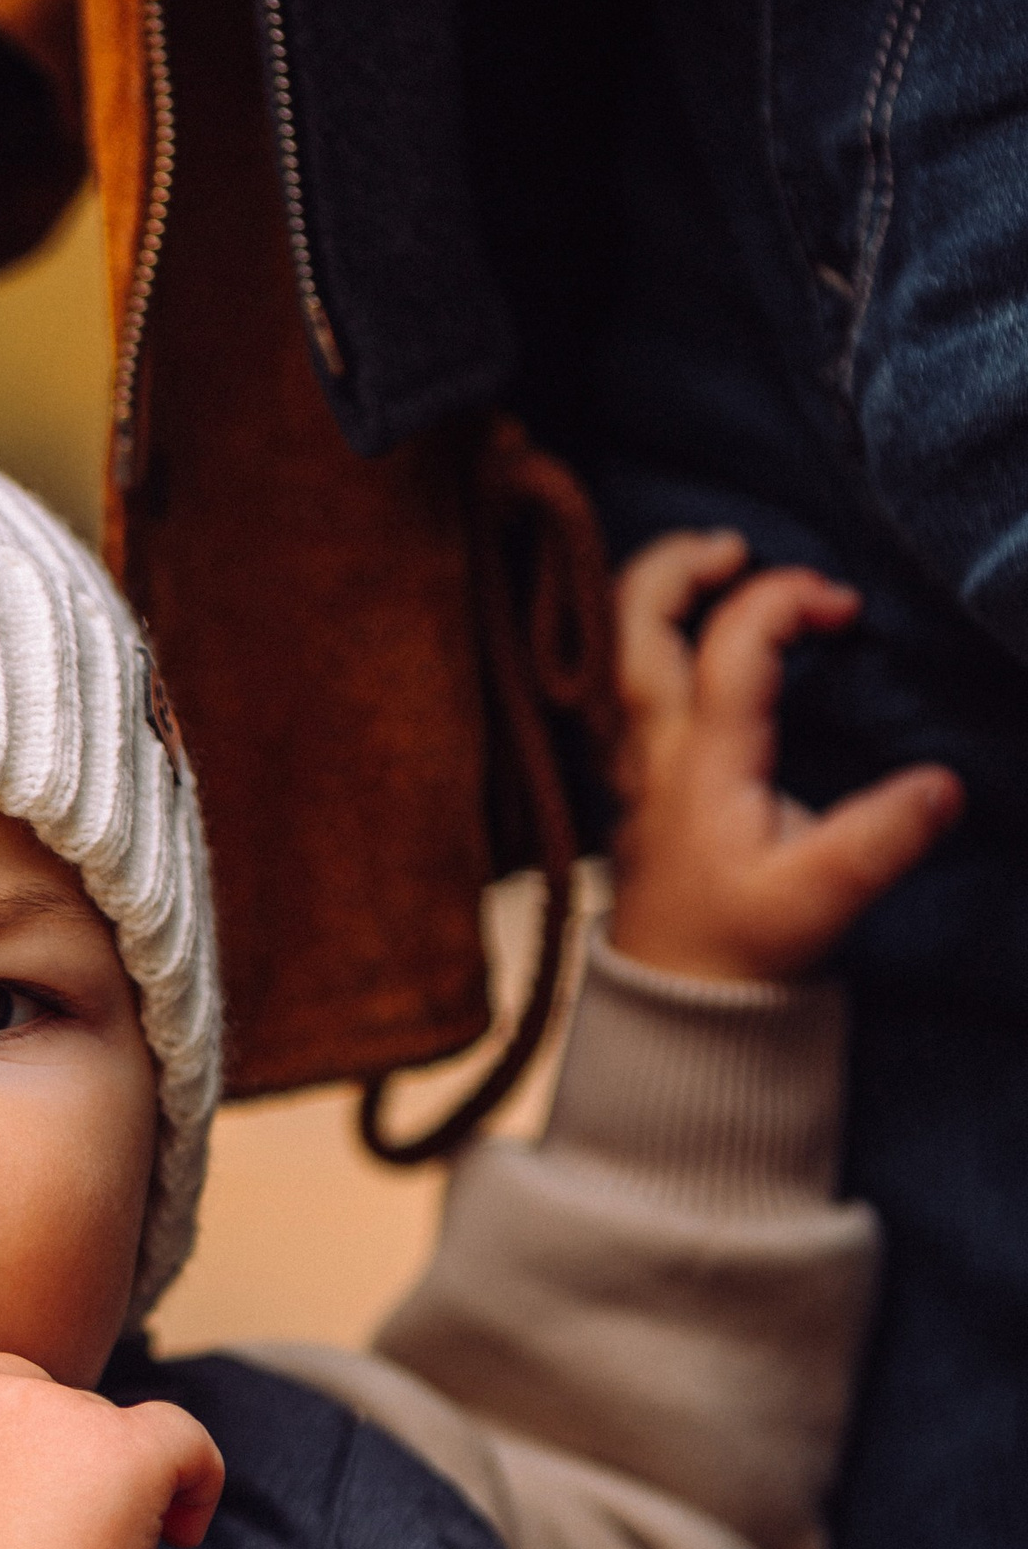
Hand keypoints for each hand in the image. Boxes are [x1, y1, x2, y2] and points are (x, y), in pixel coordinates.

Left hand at [607, 532, 963, 981]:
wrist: (674, 1000)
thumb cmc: (741, 948)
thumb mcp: (822, 898)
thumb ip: (883, 838)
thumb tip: (942, 784)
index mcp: (702, 763)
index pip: (729, 644)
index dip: (785, 599)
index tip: (843, 608)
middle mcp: (651, 747)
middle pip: (628, 622)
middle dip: (677, 564)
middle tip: (737, 548)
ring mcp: (629, 758)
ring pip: (607, 646)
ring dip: (652, 592)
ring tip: (712, 567)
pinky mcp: (626, 774)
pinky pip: (612, 680)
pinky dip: (641, 634)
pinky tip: (682, 629)